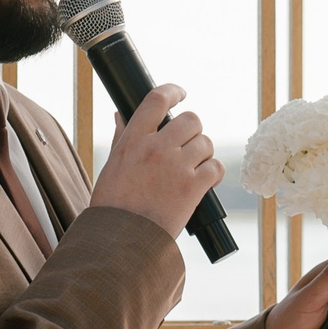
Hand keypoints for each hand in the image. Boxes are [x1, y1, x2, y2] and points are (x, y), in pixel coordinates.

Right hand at [90, 84, 222, 239]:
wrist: (122, 238)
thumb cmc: (114, 204)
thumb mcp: (111, 165)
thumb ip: (122, 136)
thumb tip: (120, 113)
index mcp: (133, 140)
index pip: (157, 100)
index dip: (173, 91)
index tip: (181, 94)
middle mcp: (156, 148)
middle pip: (191, 120)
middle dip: (194, 131)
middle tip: (188, 145)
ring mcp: (176, 167)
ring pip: (206, 143)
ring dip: (203, 154)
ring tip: (192, 169)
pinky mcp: (193, 187)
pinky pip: (216, 167)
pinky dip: (213, 173)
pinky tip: (205, 182)